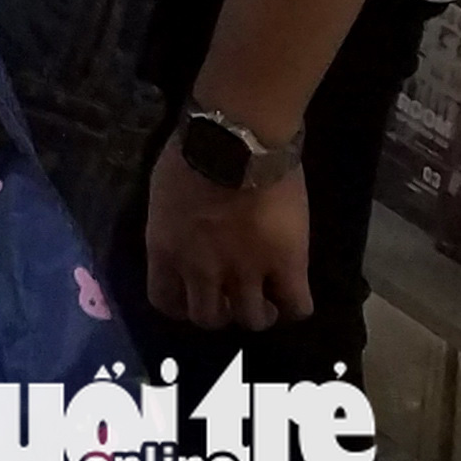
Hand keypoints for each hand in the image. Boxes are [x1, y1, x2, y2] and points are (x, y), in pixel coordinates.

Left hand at [145, 140, 312, 330]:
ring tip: (269, 299)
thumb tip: (184, 239)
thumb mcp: (163, 196)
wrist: (235, 140)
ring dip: (260, 313)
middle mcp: (200, 269)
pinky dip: (295, 306)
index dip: (182, 304)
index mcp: (165, 249)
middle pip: (208, 318)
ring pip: (252, 320)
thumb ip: (172, 228)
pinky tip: (294, 290)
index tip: (195, 294)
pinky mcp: (287, 264)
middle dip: (222, 312)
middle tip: (235, 296)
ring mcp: (245, 271)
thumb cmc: (192, 152)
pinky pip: (297, 306)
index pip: (165, 300)